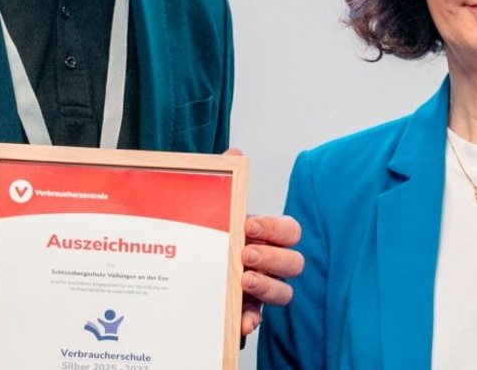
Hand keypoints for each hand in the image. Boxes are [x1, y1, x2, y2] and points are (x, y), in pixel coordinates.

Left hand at [225, 149, 303, 335]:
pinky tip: (241, 322)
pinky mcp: (246, 313)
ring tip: (244, 281)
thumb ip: (225, 181)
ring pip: (284, 293)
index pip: (290, 231)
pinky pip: (259, 321)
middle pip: (294, 263)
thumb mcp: (212, 209)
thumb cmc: (209, 237)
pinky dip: (253, 321)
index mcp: (267, 237)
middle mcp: (271, 264)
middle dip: (273, 258)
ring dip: (268, 287)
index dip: (275, 229)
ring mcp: (261, 290)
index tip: (249, 226)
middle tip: (246, 255)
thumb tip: (233, 154)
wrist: (182, 270)